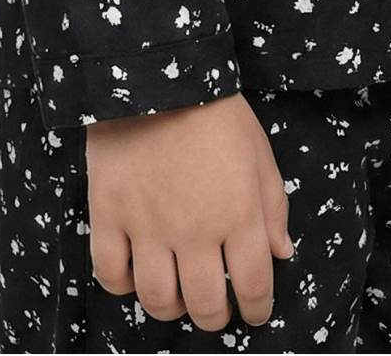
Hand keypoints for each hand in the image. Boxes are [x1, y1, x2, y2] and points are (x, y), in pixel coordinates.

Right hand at [86, 91, 293, 331]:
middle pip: (205, 305)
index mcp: (239, 212)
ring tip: (179, 295)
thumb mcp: (259, 150)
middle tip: (217, 310)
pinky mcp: (109, 215)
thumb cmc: (214, 109)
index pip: (254, 285)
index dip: (258, 308)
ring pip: (158, 299)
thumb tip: (281, 253)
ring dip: (173, 308)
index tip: (255, 311)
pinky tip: (136, 273)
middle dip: (216, 318)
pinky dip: (123, 285)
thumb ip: (272, 206)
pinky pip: (111, 273)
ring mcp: (148, 226)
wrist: (156, 72)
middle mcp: (195, 230)